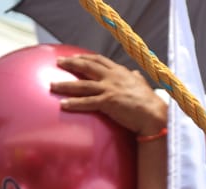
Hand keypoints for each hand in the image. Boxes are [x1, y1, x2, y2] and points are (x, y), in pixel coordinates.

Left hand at [51, 53, 167, 136]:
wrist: (153, 114)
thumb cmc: (149, 101)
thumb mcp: (142, 84)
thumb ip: (136, 77)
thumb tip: (135, 73)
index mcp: (120, 71)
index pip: (99, 60)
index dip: (86, 57)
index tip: (75, 57)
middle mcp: (112, 77)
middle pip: (87, 66)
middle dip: (71, 63)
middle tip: (58, 62)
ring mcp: (109, 88)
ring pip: (82, 85)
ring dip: (65, 85)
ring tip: (52, 85)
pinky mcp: (108, 102)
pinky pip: (87, 102)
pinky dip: (74, 103)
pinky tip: (63, 105)